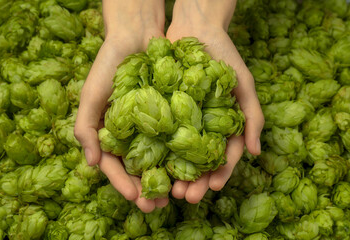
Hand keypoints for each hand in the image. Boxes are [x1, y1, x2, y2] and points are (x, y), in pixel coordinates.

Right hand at [74, 0, 167, 212]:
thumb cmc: (109, 65)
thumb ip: (85, 128)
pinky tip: (190, 169)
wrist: (137, 37)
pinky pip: (177, 139)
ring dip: (167, 179)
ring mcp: (152, 127)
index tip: (135, 198)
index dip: (123, 184)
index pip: (115, 166)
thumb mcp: (91, 95)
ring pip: (160, 159)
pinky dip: (182, 155)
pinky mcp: (171, 116)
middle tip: (158, 206)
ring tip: (177, 194)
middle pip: (139, 169)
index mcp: (111, 134)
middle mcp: (132, 135)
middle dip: (148, 189)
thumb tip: (92, 164)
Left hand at [166, 0, 263, 202]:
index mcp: (222, 126)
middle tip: (185, 197)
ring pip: (176, 155)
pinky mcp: (161, 111)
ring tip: (167, 189)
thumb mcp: (243, 84)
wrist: (194, 29)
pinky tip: (148, 166)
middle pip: (197, 163)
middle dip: (193, 182)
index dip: (219, 174)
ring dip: (172, 174)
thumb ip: (252, 117)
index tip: (212, 187)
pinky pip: (157, 134)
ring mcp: (180, 121)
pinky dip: (154, 152)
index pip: (223, 157)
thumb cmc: (224, 56)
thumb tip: (256, 153)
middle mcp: (200, 128)